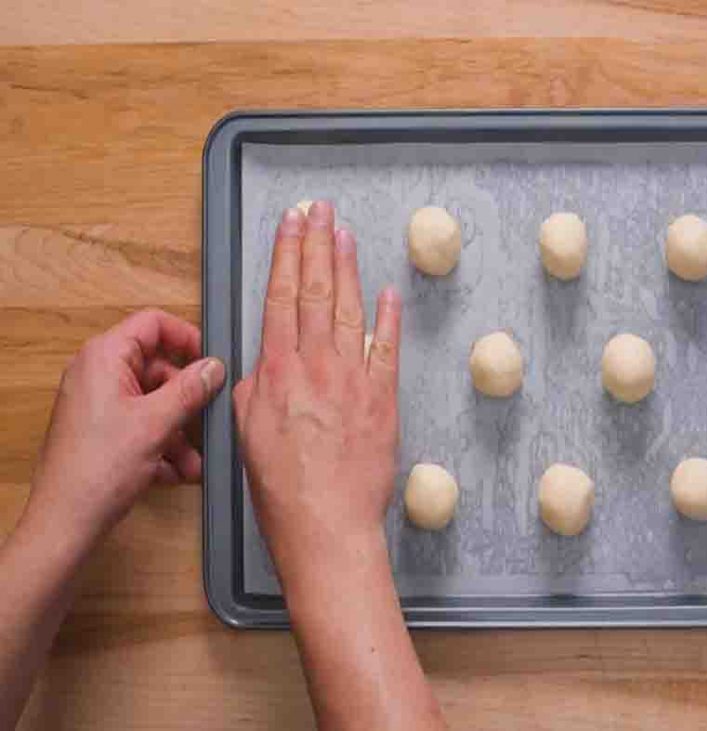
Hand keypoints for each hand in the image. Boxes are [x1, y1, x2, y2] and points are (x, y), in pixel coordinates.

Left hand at [25, 310, 224, 550]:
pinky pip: (141, 424)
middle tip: (210, 417)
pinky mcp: (101, 429)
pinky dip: (161, 443)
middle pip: (158, 366)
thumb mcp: (157, 423)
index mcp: (104, 358)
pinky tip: (175, 471)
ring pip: (153, 400)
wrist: (66, 521)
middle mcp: (97, 374)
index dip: (187, 338)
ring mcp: (98, 403)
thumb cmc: (100, 468)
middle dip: (187, 397)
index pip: (152, 323)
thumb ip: (190, 389)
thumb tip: (214, 366)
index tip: (211, 362)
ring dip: (179, 429)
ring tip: (194, 460)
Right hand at [232, 201, 401, 569]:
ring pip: (348, 309)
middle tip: (319, 209)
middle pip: (314, 291)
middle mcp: (316, 366)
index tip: (290, 223)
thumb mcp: (246, 435)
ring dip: (347, 266)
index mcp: (277, 372)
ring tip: (344, 232)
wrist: (328, 526)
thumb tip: (262, 366)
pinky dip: (389, 317)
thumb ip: (253, 390)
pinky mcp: (384, 398)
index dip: (286, 254)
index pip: (279, 297)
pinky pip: (387, 347)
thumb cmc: (282, 490)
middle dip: (316, 244)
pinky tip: (388, 290)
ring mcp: (354, 379)